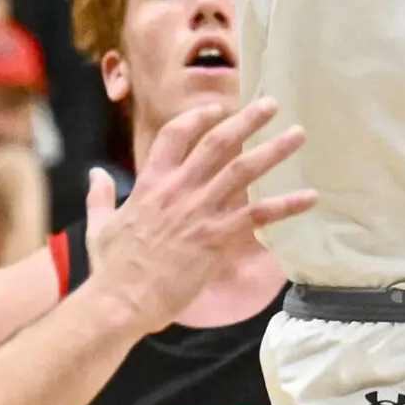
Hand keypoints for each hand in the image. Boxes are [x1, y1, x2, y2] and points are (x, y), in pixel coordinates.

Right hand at [86, 96, 311, 330]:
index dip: (197, 118)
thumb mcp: (98, 226)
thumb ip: (100, 196)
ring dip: (274, 150)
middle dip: (247, 120)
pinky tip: (310, 198)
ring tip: (298, 135)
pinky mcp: (216, 239)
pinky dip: (286, 205)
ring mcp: (199, 212)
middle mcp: (178, 190)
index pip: (176, 136)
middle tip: (271, 104)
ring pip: (243, 170)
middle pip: (218, 142)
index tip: (217, 109)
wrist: (120, 300)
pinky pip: (258, 215)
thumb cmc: (110, 269)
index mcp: (150, 184)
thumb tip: (94, 174)